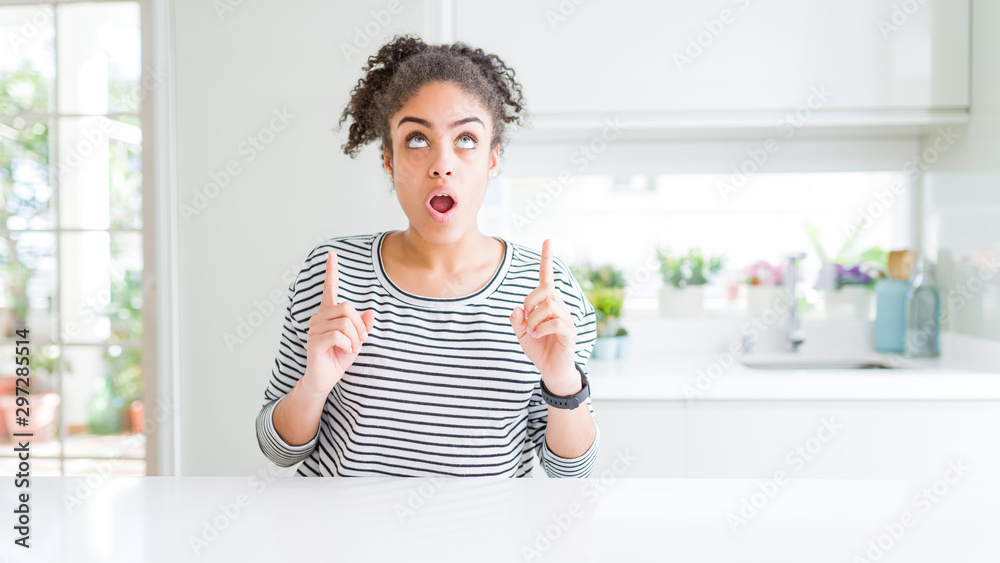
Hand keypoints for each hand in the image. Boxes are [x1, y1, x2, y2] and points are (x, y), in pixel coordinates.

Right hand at [301, 250, 375, 395]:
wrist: (325, 379)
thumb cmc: (339, 358)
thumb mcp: (356, 340)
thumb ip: (363, 326)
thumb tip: (371, 312)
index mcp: (329, 313)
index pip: (330, 288)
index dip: (331, 271)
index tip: (331, 254)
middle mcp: (319, 317)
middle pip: (347, 307)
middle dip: (359, 325)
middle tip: (360, 339)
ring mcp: (314, 329)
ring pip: (345, 323)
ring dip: (355, 337)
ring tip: (351, 347)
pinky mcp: (314, 341)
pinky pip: (339, 335)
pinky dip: (348, 344)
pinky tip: (345, 351)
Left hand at [509, 239, 579, 392]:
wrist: (551, 369)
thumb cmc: (539, 348)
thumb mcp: (521, 333)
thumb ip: (517, 320)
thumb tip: (517, 309)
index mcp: (549, 302)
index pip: (547, 277)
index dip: (546, 259)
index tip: (547, 240)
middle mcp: (560, 306)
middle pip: (544, 290)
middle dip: (529, 302)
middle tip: (526, 319)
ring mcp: (567, 318)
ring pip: (548, 306)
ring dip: (534, 319)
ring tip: (533, 331)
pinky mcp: (569, 332)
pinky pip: (554, 322)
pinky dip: (541, 329)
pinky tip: (538, 336)